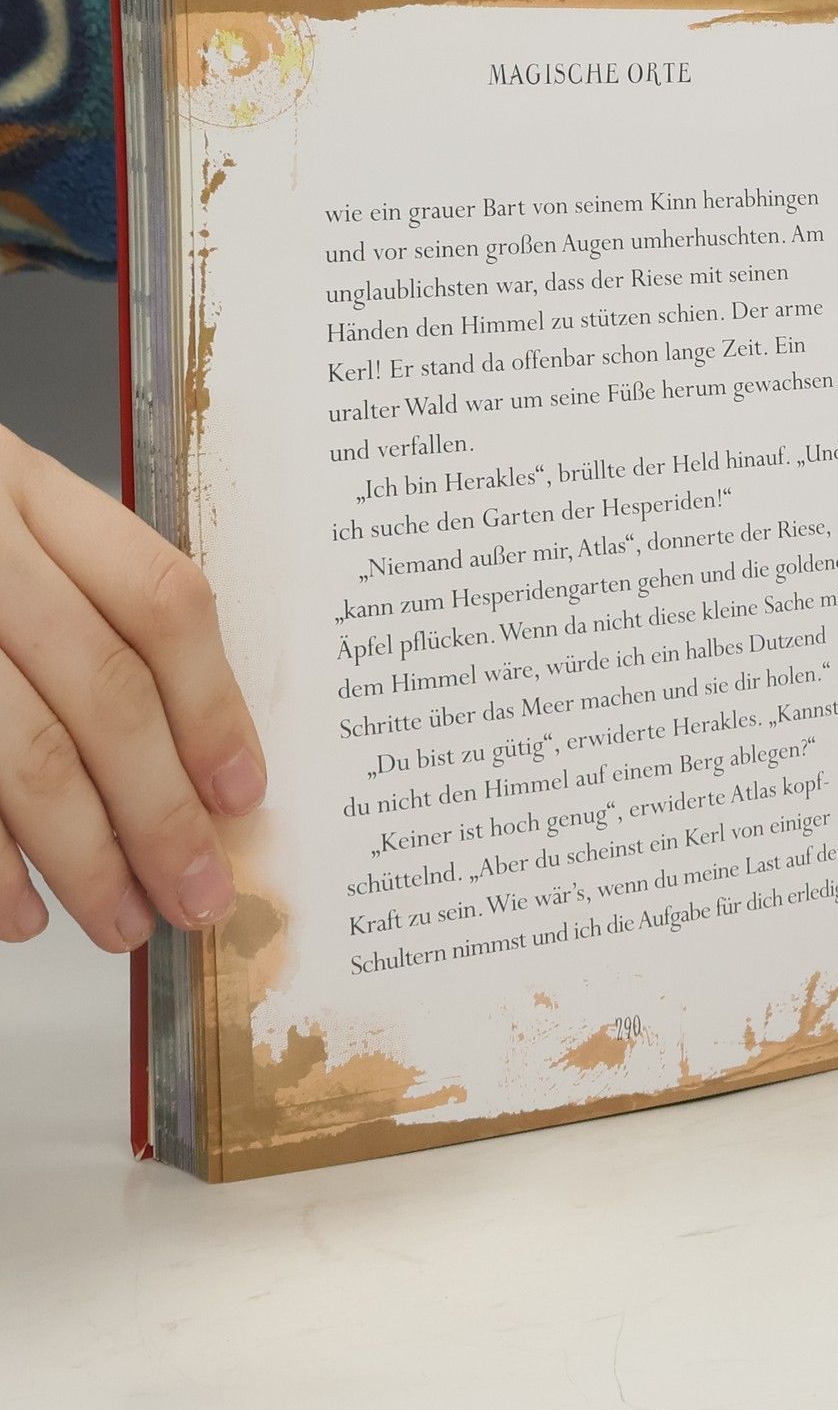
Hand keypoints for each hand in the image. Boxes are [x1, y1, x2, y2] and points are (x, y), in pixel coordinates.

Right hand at [0, 427, 263, 949]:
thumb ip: (90, 609)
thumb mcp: (8, 527)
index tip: (242, 794)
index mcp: (27, 490)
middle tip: (199, 894)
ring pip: (26, 753)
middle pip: (103, 692)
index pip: (159, 602)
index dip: (215, 706)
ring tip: (121, 919)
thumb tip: (198, 760)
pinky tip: (19, 912)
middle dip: (162, 813)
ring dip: (83, 856)